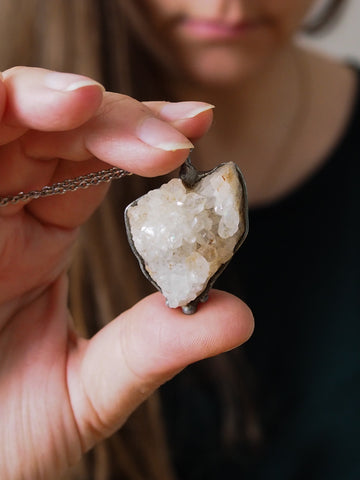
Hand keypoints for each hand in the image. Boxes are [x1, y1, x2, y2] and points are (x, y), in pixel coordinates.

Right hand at [0, 67, 253, 478]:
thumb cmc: (3, 437)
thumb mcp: (88, 391)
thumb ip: (154, 350)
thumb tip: (239, 316)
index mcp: (38, 238)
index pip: (93, 163)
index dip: (143, 137)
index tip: (197, 127)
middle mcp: (2, 213)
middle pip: (53, 128)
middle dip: (111, 117)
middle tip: (170, 134)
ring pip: (0, 119)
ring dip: (42, 99)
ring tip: (88, 101)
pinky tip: (25, 109)